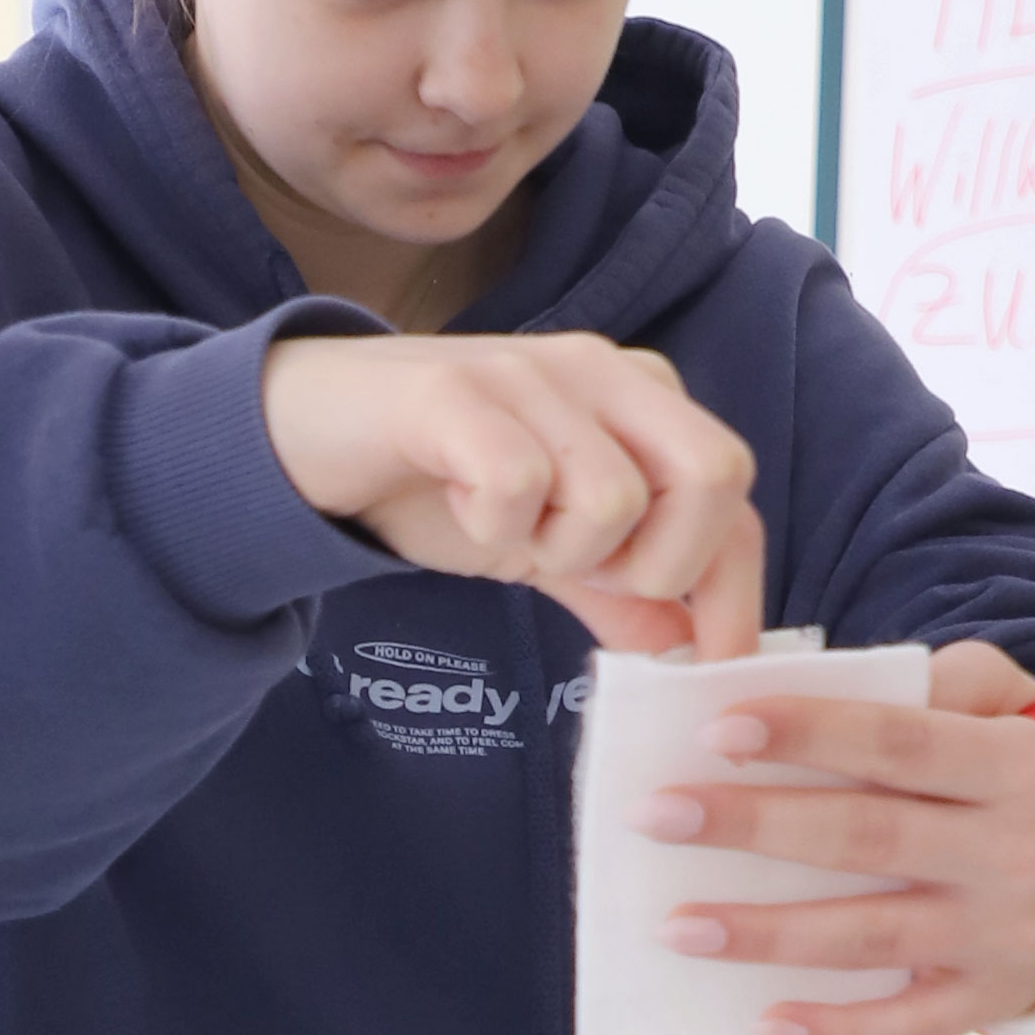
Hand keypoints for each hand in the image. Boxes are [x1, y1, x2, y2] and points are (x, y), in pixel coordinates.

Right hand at [265, 330, 763, 659]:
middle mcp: (598, 371)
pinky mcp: (454, 393)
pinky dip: (495, 526)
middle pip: (713, 474)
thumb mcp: (538, 544)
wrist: (299, 432)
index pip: (730, 490)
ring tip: (506, 534)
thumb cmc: (429, 481)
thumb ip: (612, 586)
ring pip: (615, 497)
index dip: (735, 588)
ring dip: (560, 551)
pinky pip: (519, 483)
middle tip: (586, 579)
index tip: (712, 664)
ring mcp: (528, 374)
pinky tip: (461, 511)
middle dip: (662, 563)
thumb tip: (683, 640)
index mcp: (634, 398)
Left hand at [637, 637, 1034, 1034]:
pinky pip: (903, 1027)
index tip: (714, 732)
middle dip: (752, 826)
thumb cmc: (1023, 785)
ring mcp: (998, 936)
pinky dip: (835, 1030)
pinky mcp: (985, 1001)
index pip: (897, 741)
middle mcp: (1009, 852)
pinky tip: (763, 1021)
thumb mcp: (1014, 709)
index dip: (807, 734)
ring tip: (675, 925)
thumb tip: (831, 680)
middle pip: (863, 837)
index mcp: (1013, 766)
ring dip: (764, 933)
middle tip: (656, 816)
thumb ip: (946, 680)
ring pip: (866, 936)